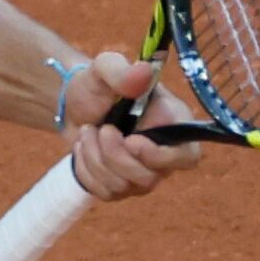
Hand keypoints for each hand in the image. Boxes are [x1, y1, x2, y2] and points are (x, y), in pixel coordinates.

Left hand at [63, 51, 203, 200]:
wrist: (72, 104)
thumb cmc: (97, 85)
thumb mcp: (103, 69)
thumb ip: (121, 70)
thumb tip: (142, 72)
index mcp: (174, 124)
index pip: (187, 156)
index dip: (161, 157)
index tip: (131, 141)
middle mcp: (163, 154)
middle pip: (149, 178)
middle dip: (115, 156)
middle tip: (101, 128)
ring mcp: (142, 173)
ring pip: (122, 186)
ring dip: (95, 158)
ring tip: (88, 131)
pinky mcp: (120, 186)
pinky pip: (103, 191)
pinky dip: (85, 169)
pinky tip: (84, 147)